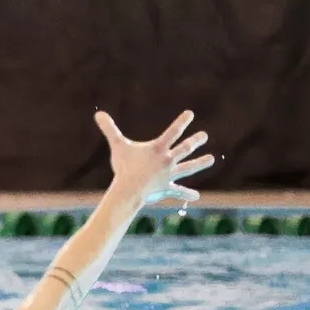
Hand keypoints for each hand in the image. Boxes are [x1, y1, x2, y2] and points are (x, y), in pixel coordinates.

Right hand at [96, 109, 213, 204]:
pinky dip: (186, 194)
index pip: (173, 132)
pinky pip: (178, 191)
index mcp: (158, 148)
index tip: (190, 114)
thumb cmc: (124, 167)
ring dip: (200, 163)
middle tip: (204, 136)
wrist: (130, 189)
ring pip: (188, 168)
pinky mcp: (166, 188)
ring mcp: (169, 174)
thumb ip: (109, 129)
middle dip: (196, 141)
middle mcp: (168, 160)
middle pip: (185, 149)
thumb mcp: (117, 146)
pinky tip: (196, 196)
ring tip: (211, 159)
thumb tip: (98, 113)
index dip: (182, 122)